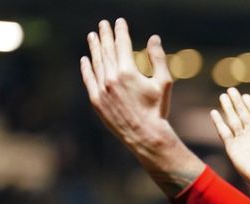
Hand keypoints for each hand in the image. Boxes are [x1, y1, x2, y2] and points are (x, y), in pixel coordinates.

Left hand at [80, 18, 201, 191]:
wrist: (146, 135)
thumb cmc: (158, 109)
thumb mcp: (164, 82)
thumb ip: (158, 58)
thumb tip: (154, 38)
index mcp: (128, 72)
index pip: (122, 45)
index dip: (121, 31)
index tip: (119, 22)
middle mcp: (112, 78)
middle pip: (107, 50)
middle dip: (105, 35)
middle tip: (103, 24)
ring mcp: (102, 89)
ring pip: (96, 63)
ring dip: (94, 48)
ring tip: (92, 36)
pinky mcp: (96, 100)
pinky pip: (89, 79)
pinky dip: (87, 68)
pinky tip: (85, 59)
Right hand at [210, 89, 249, 203]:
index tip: (245, 95)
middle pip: (242, 114)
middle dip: (237, 102)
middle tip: (231, 90)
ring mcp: (241, 140)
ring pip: (233, 120)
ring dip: (228, 108)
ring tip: (222, 96)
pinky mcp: (232, 147)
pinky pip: (224, 132)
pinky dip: (219, 122)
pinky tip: (214, 112)